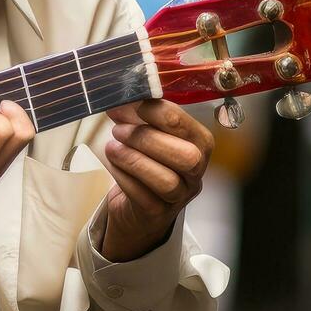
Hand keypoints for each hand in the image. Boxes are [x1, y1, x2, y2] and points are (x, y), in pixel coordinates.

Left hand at [99, 99, 211, 261]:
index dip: (157, 112)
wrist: (136, 208)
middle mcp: (195, 172)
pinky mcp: (157, 213)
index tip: (130, 103)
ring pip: (167, 181)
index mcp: (199, 145)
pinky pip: (143, 196)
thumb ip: (139, 116)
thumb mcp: (147, 135)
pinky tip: (112, 164)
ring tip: (112, 147)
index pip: (186, 126)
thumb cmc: (145, 162)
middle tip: (118, 130)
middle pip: (186, 157)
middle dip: (148, 139)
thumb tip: (120, 97)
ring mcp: (179, 196)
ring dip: (134, 160)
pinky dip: (123, 177)